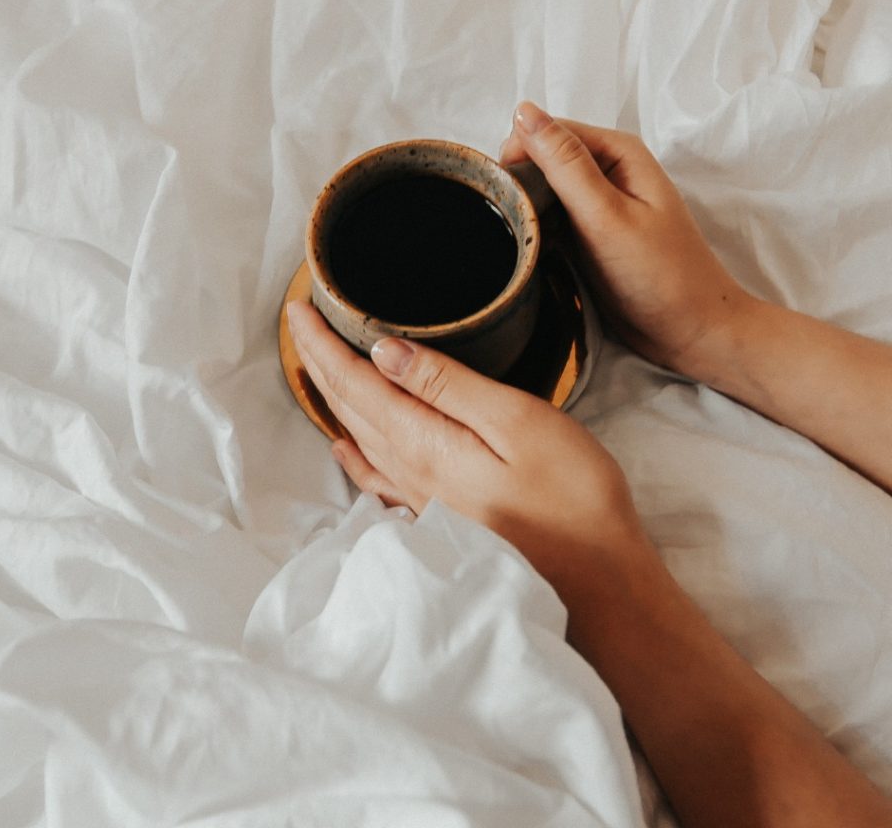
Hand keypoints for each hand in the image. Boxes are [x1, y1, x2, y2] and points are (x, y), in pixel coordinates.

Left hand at [286, 300, 650, 610]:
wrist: (598, 587)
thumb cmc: (573, 497)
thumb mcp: (517, 422)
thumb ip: (447, 386)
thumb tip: (384, 352)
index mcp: (424, 443)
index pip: (354, 383)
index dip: (322, 344)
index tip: (298, 308)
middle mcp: (411, 473)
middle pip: (349, 408)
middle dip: (319, 363)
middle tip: (299, 324)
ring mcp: (422, 500)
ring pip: (358, 438)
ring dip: (333, 399)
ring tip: (317, 368)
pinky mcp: (440, 517)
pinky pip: (377, 476)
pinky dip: (354, 453)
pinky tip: (346, 448)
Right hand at [502, 101, 748, 378]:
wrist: (692, 332)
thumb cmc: (660, 275)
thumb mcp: (606, 216)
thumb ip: (564, 164)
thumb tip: (523, 111)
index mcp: (618, 152)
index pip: (547, 130)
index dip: (517, 155)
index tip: (504, 194)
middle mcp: (608, 170)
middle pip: (541, 158)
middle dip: (519, 183)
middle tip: (515, 224)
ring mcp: (598, 204)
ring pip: (542, 190)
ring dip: (526, 209)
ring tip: (522, 239)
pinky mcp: (590, 234)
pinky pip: (550, 219)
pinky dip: (536, 230)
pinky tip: (531, 250)